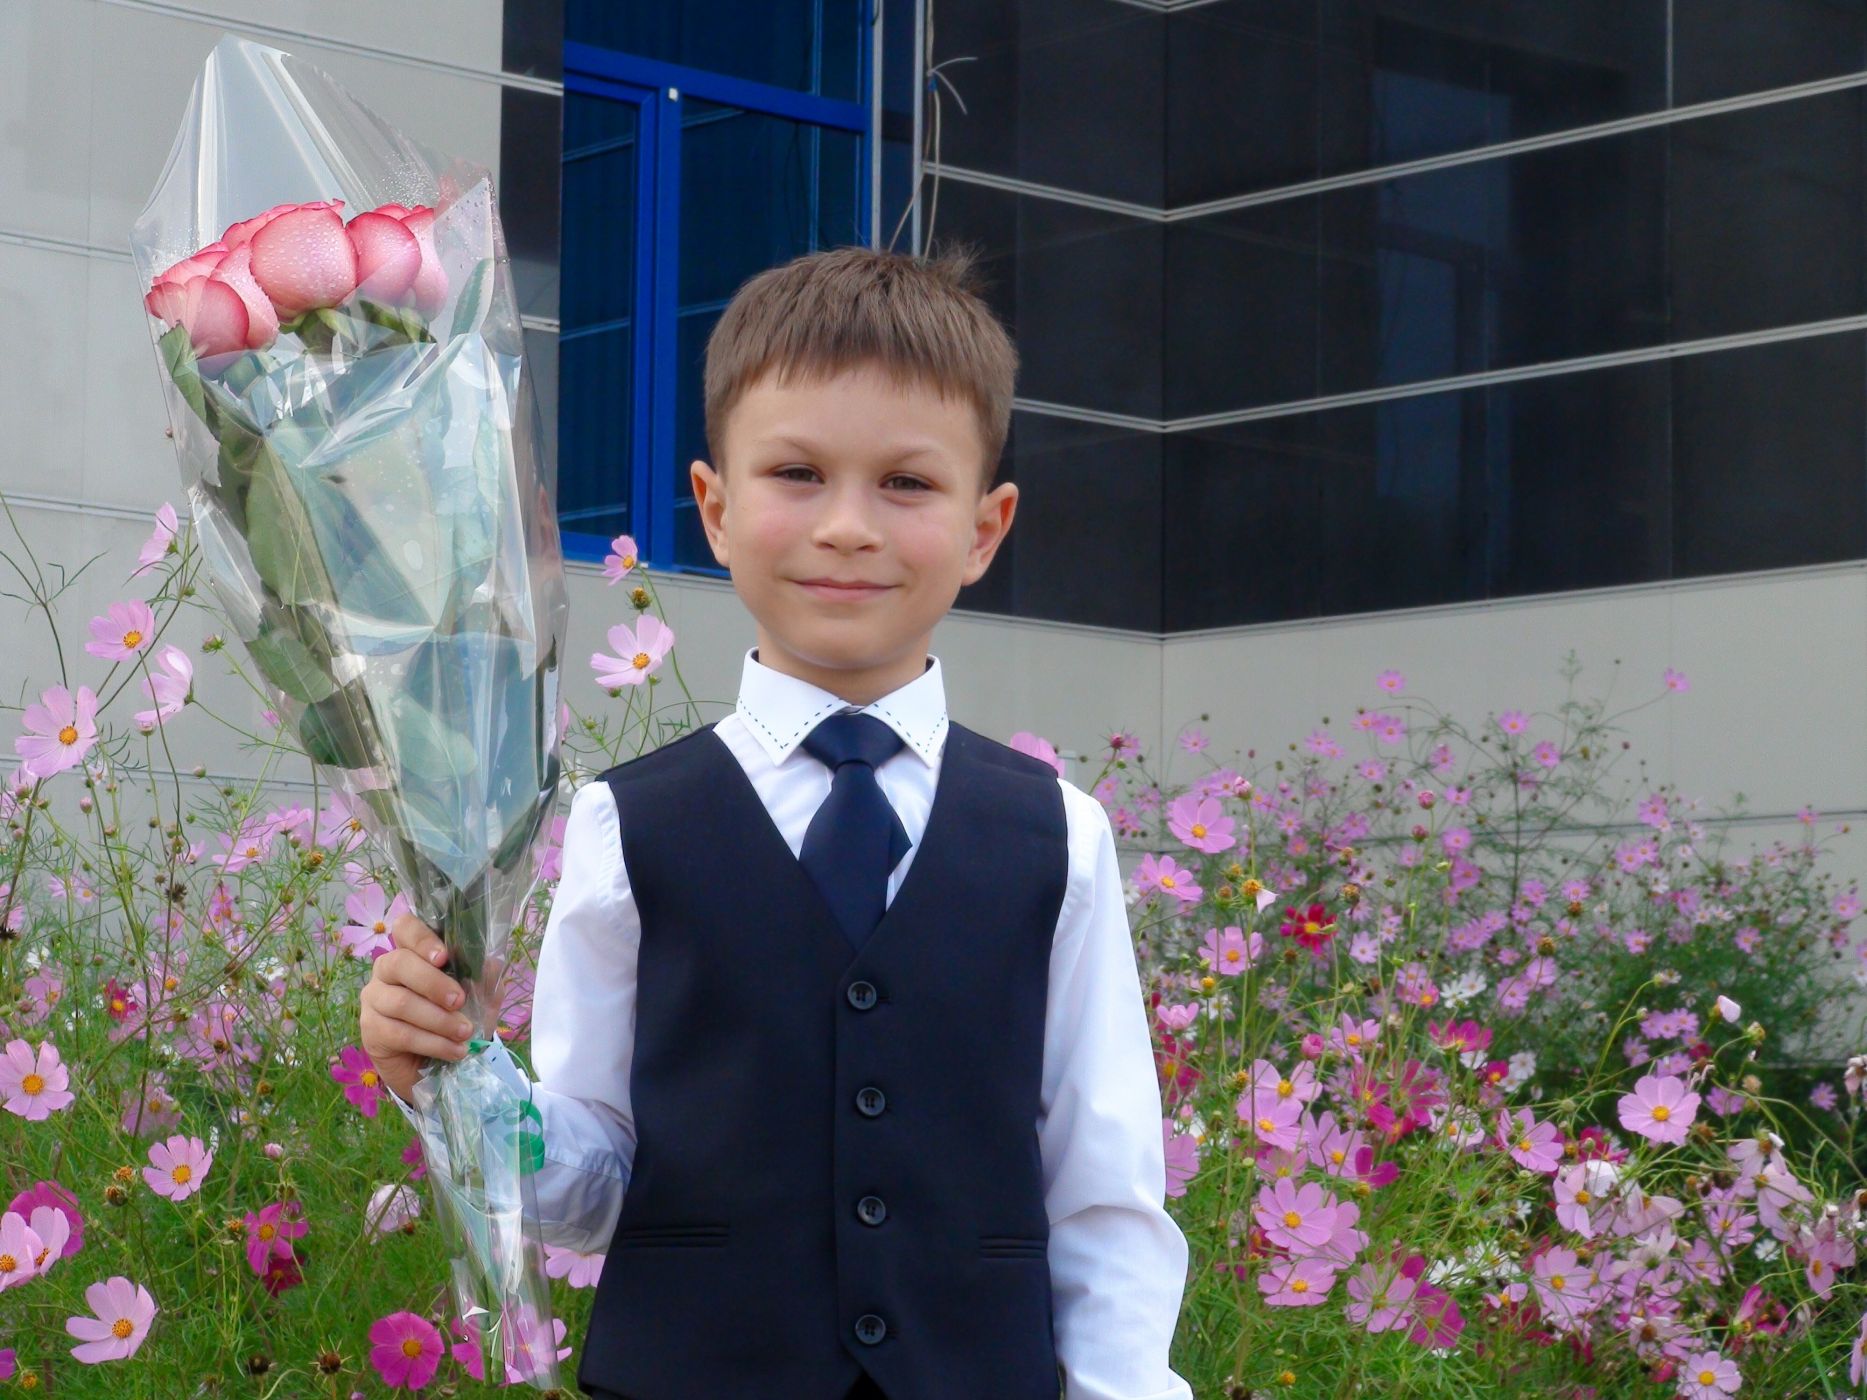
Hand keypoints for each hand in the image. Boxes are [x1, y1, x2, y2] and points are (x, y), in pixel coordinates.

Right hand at [358, 913, 474, 1104]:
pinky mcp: (371, 1032)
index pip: (405, 928)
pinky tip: (455, 1051)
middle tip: (459, 1001)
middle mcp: (386, 971)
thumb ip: (482, 980)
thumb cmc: (451, 1020)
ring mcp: (374, 1000)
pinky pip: (401, 1034)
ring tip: (465, 1033)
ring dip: (439, 1020)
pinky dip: (433, 1043)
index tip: (444, 957)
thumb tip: (491, 964)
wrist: (430, 1065)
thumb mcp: (475, 999)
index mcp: (411, 952)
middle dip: (434, 983)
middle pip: (400, 963)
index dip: (422, 938)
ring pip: (402, 1003)